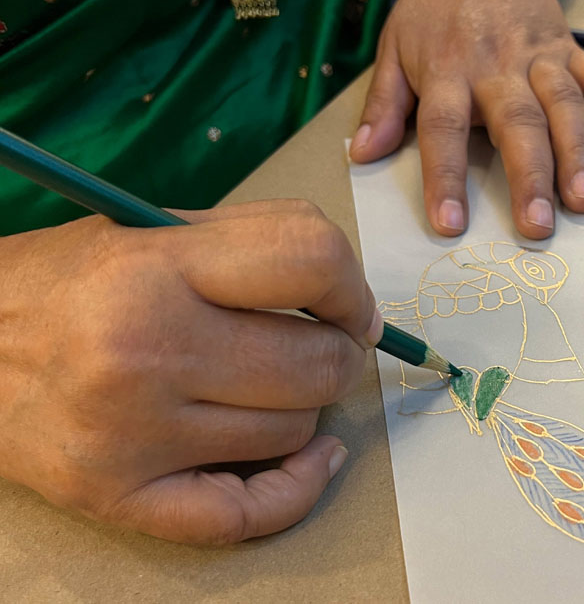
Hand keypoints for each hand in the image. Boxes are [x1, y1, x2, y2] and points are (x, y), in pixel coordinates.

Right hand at [0, 200, 381, 543]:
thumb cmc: (67, 282)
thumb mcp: (152, 232)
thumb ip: (256, 242)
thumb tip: (352, 296)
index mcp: (156, 268)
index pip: (310, 261)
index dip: (352, 287)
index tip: (349, 306)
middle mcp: (144, 352)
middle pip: (317, 364)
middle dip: (335, 354)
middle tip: (315, 345)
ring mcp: (131, 435)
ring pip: (293, 431)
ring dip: (301, 407)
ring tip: (265, 385)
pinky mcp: (118, 496)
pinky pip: (246, 514)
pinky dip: (298, 488)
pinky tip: (313, 458)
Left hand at [350, 0, 583, 238]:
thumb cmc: (435, 8)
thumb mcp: (394, 49)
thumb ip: (383, 104)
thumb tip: (364, 154)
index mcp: (448, 72)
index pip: (443, 129)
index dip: (446, 177)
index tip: (450, 223)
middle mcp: (498, 67)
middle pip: (516, 124)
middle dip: (529, 176)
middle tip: (537, 226)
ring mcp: (540, 58)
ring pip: (565, 107)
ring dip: (578, 155)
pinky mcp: (571, 50)